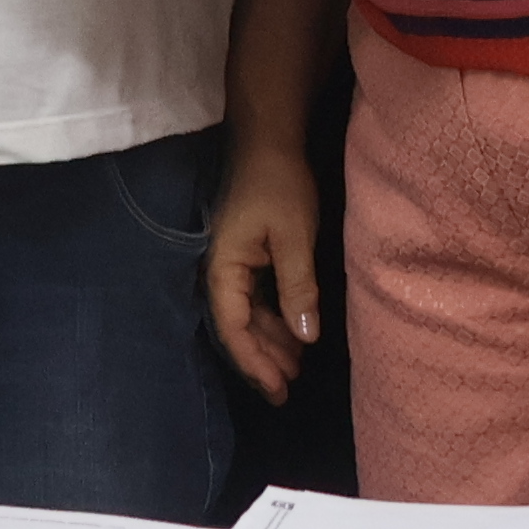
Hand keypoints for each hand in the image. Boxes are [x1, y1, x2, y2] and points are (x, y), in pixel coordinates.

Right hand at [208, 134, 326, 399]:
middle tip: (290, 388)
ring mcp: (235, 264)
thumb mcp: (294, 237)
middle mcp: (223, 271)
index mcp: (224, 269)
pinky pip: (258, 299)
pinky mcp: (250, 256)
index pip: (233, 328)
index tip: (277, 389)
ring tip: (297, 367)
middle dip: (264, 359)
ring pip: (250, 315)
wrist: (270, 140)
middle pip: (239, 327)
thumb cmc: (279, 184)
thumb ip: (298, 287)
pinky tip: (296, 332)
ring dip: (272, 341)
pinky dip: (276, 319)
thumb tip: (306, 337)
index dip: (254, 362)